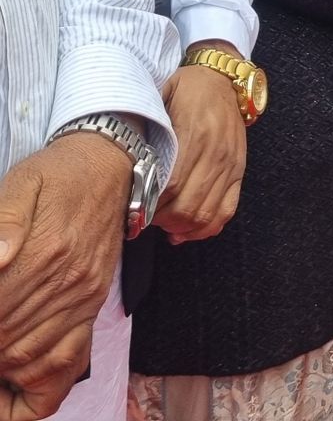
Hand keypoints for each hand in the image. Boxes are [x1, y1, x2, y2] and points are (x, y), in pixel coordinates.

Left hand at [0, 134, 131, 404]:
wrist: (112, 166)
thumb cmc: (61, 174)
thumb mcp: (24, 182)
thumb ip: (5, 218)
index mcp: (47, 250)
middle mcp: (68, 280)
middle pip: (6, 337)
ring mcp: (84, 295)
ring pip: (30, 355)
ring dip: (2, 361)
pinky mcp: (93, 302)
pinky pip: (67, 355)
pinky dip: (37, 375)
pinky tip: (15, 370)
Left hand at [152, 61, 246, 244]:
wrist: (222, 78)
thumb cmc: (186, 88)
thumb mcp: (160, 99)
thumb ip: (147, 130)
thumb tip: (126, 165)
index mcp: (194, 135)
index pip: (170, 187)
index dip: (150, 206)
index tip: (134, 210)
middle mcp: (216, 154)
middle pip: (188, 207)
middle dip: (163, 221)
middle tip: (147, 218)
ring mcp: (231, 164)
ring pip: (207, 214)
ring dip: (183, 227)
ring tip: (165, 224)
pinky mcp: (240, 170)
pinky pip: (227, 210)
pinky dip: (208, 227)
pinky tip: (188, 228)